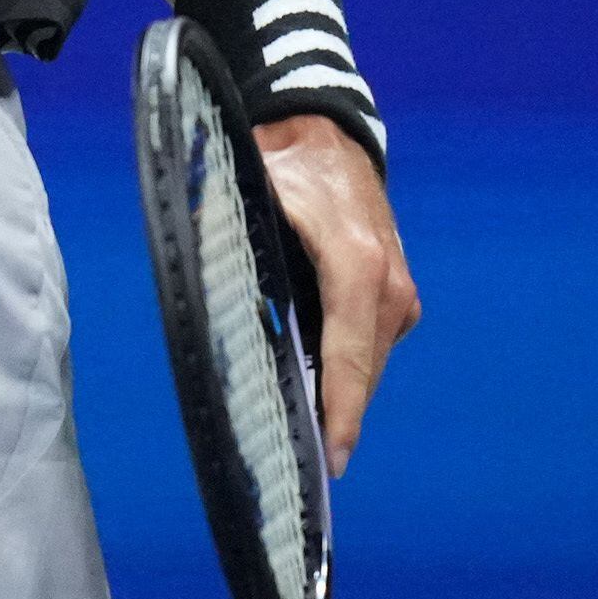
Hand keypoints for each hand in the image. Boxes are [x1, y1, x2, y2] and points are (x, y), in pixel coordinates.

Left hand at [259, 116, 417, 471]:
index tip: (331, 458)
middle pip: (361, 373)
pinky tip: (313, 389)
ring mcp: (400, 293)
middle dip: (335, 418)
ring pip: (368, 366)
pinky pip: (369, 349)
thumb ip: (225, 239)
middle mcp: (389, 285)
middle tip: (301, 464)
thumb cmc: (284, 164)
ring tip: (304, 436)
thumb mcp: (249, 193)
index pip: (348, 353)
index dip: (339, 409)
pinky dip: (345, 370)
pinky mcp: (398, 298)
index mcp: (356, 263)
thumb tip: (197, 288)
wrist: (328, 134)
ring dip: (339, 396)